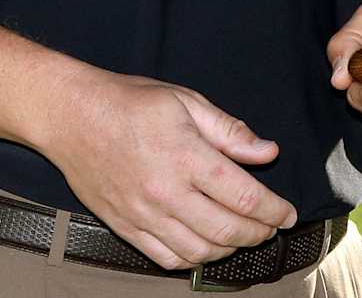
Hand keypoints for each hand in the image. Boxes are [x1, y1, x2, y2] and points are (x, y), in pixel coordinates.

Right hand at [41, 69, 296, 269]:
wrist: (71, 116)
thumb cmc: (130, 102)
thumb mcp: (186, 101)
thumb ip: (229, 131)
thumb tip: (267, 152)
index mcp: (187, 157)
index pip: (245, 198)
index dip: (275, 211)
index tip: (289, 214)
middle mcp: (166, 193)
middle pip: (227, 231)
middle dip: (259, 234)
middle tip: (272, 227)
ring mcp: (143, 215)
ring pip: (199, 252)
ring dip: (229, 249)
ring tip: (243, 235)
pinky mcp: (125, 227)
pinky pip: (165, 258)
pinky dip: (192, 259)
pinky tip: (206, 246)